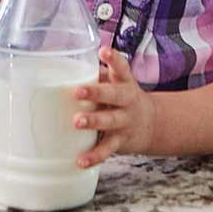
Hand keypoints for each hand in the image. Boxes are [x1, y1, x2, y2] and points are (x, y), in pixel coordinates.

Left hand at [73, 46, 155, 166]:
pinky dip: (94, 156)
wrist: (150, 124)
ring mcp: (125, 121)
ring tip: (77, 121)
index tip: (104, 51)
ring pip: (111, 121)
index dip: (114, 59)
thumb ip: (95, 77)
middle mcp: (128, 100)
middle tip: (77, 91)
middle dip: (97, 92)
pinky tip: (81, 160)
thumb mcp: (115, 84)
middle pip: (115, 94)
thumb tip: (61, 69)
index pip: (122, 67)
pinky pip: (107, 149)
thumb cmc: (122, 98)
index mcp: (125, 83)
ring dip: (94, 121)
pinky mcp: (121, 141)